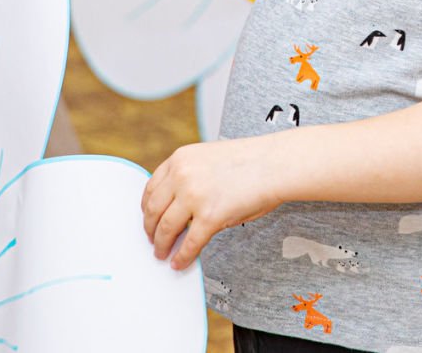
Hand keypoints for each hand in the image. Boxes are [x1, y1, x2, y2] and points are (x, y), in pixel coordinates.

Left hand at [142, 138, 280, 269]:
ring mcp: (194, 197)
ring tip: (162, 254)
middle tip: (152, 241)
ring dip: (162, 246)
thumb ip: (189, 176)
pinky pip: (189, 244)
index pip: (151, 188)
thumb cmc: (250, 161)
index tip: (148, 219)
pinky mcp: (210, 218)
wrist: (274, 164)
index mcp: (180, 159)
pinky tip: (180, 263)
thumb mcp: (208, 158)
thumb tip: (177, 206)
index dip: (147, 209)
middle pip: (153, 211)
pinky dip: (182, 257)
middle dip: (150, 229)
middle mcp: (182, 176)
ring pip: (166, 229)